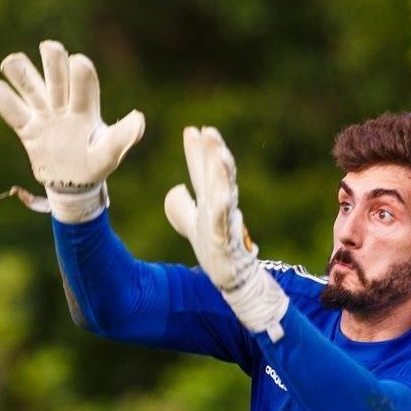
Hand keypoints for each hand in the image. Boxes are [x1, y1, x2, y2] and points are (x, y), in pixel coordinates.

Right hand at [0, 40, 144, 222]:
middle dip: (52, 57)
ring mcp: (43, 113)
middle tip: (49, 47)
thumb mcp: (109, 154)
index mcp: (86, 107)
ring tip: (12, 63)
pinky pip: (9, 108)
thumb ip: (123, 138)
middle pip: (56, 71)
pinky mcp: (26, 127)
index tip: (78, 62)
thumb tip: (139, 119)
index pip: (84, 81)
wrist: (73, 183)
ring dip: (19, 69)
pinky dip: (0, 96)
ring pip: (28, 81)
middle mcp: (63, 104)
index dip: (80, 70)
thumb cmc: (95, 165)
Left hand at [164, 126, 288, 340]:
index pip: (202, 171)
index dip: (197, 152)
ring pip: (225, 191)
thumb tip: (176, 188)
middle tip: (206, 131)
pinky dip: (223, 204)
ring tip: (218, 151)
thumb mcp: (193, 226)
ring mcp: (226, 220)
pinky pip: (224, 219)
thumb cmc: (216, 251)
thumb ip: (182, 207)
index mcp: (210, 200)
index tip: (191, 130)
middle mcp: (220, 206)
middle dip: (212, 152)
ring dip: (221, 170)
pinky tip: (220, 192)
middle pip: (216, 174)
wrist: (234, 280)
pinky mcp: (227, 239)